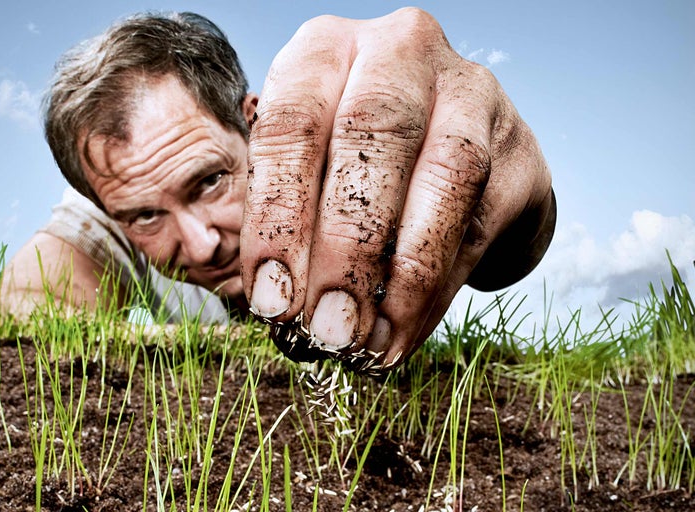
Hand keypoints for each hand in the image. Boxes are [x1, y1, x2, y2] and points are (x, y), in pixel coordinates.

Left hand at [241, 7, 554, 372]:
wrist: (455, 147)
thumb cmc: (354, 164)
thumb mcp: (308, 170)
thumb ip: (286, 222)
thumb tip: (277, 308)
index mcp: (327, 50)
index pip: (293, 124)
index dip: (278, 217)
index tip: (273, 299)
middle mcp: (400, 53)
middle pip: (372, 137)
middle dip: (347, 246)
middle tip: (327, 327)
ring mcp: (470, 92)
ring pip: (444, 178)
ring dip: (403, 276)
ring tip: (370, 342)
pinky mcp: (517, 146)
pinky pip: (479, 223)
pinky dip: (437, 289)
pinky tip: (404, 331)